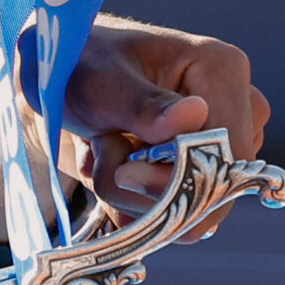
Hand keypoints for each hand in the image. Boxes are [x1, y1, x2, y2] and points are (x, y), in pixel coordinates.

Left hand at [61, 16, 269, 231]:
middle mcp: (233, 109)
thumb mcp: (99, 83)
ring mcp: (218, 143)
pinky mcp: (198, 171)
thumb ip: (142, 105)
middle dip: (147, 188)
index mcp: (222, 69)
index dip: (181, 179)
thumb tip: (193, 114)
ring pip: (190, 209)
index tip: (123, 173)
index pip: (230, 154)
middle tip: (101, 151)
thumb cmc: (75, 67)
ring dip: (131, 195)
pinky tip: (108, 167)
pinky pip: (173, 217)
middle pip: (214, 188)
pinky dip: (130, 204)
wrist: (51, 88)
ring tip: (101, 149)